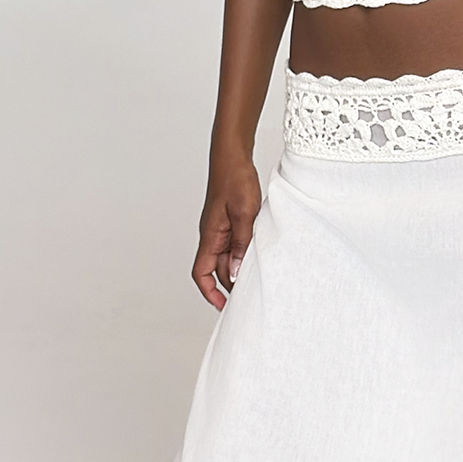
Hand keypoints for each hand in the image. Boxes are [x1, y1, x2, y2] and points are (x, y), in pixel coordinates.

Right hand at [192, 156, 262, 310]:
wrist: (232, 155)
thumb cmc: (235, 179)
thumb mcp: (244, 214)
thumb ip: (241, 244)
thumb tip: (236, 273)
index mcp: (210, 236)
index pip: (201, 272)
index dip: (209, 292)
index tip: (223, 306)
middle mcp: (212, 235)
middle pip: (218, 269)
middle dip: (232, 282)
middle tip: (253, 292)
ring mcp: (220, 228)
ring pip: (228, 257)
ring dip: (241, 266)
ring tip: (261, 273)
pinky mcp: (229, 221)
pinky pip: (235, 243)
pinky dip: (245, 252)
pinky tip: (260, 251)